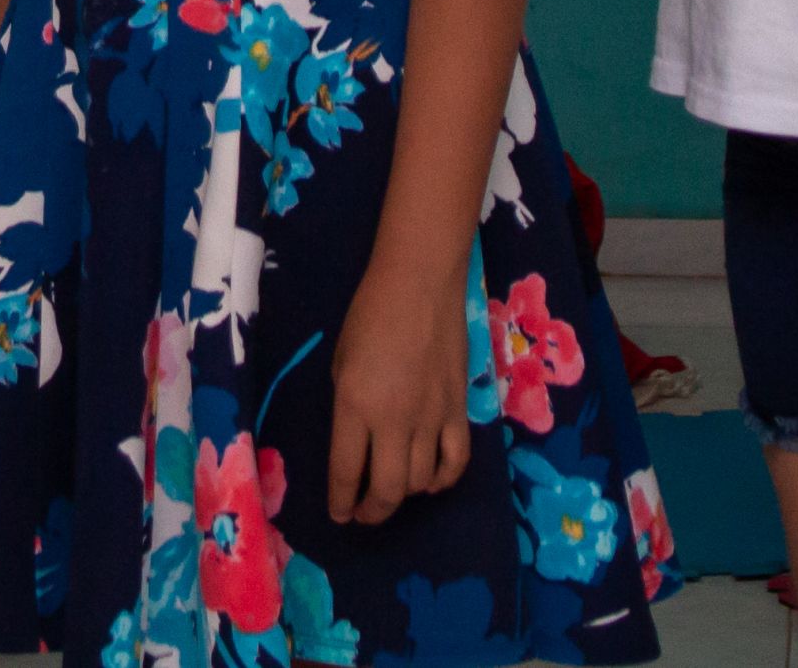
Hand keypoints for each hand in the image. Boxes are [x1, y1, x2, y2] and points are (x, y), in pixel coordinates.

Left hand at [327, 263, 472, 526]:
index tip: (339, 514)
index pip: (346, 471)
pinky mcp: (459, 409)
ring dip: (403, 496)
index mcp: (355, 405)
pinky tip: (430, 481)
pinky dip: (443, 480)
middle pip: (387, 489)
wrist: (420, 283)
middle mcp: (394, 419)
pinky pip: (456, 460)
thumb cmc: (370, 314)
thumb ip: (349, 406)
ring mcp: (431, 417)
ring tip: (392, 493)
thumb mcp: (342, 361)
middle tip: (363, 514)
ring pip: (420, 481)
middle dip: (372, 511)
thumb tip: (357, 442)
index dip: (341, 501)